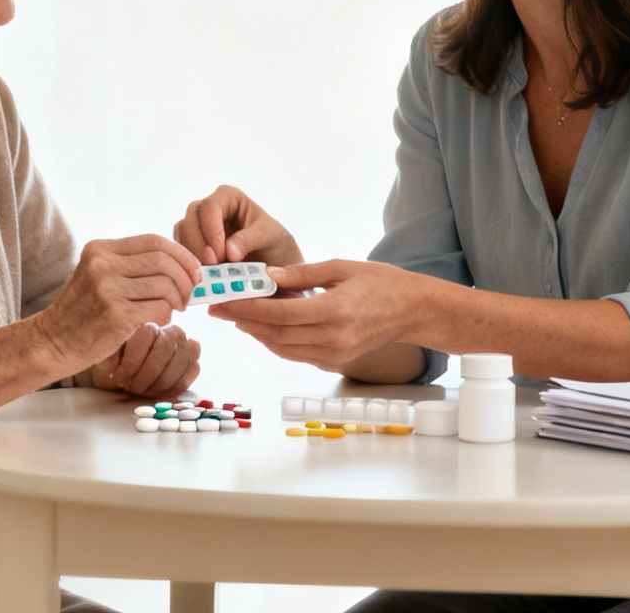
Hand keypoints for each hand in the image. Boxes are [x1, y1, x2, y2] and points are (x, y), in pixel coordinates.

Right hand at [39, 234, 203, 371]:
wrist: (52, 342)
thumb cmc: (81, 311)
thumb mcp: (97, 275)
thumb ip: (129, 265)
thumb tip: (179, 265)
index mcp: (100, 249)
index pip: (153, 241)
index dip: (180, 254)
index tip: (192, 269)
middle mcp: (103, 264)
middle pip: (163, 260)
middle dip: (185, 276)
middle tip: (189, 292)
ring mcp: (108, 290)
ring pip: (165, 284)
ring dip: (179, 297)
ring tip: (176, 308)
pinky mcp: (116, 316)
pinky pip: (159, 309)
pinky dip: (167, 314)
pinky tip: (162, 320)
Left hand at [89, 321, 199, 397]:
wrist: (126, 377)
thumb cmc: (116, 365)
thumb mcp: (106, 359)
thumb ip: (109, 356)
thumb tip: (114, 363)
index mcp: (147, 324)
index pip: (147, 334)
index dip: (133, 360)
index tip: (121, 378)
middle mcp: (170, 331)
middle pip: (166, 348)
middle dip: (147, 374)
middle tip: (132, 388)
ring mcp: (185, 346)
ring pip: (181, 361)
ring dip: (159, 382)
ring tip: (142, 391)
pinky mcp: (192, 364)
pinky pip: (190, 374)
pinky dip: (172, 388)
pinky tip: (156, 393)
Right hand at [174, 185, 305, 268]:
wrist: (272, 261)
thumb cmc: (273, 242)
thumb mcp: (268, 237)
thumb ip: (249, 240)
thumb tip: (229, 251)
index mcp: (228, 196)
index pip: (210, 207)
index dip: (211, 230)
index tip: (220, 254)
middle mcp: (209, 207)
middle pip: (191, 218)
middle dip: (199, 244)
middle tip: (212, 266)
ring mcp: (198, 224)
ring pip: (182, 233)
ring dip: (191, 254)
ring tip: (208, 274)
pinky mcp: (192, 243)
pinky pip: (181, 248)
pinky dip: (188, 261)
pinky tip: (203, 275)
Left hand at [212, 259, 421, 370]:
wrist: (411, 311)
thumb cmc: (380, 282)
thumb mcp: (341, 267)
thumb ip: (303, 273)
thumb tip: (267, 276)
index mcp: (334, 311)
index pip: (280, 313)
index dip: (248, 308)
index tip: (224, 299)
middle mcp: (333, 338)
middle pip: (276, 334)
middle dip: (243, 321)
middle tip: (218, 308)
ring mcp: (334, 354)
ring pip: (282, 348)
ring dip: (256, 333)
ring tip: (234, 317)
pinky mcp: (334, 362)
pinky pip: (296, 354)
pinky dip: (275, 341)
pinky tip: (262, 327)